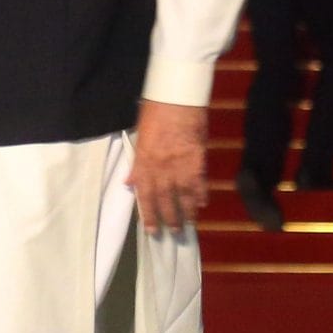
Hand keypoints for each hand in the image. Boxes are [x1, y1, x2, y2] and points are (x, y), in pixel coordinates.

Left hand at [128, 100, 209, 235]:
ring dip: (186, 212)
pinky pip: (199, 184)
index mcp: (144, 163)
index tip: (151, 230)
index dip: (148, 215)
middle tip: (173, 232)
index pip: (145, 195)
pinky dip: (201, 195)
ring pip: (183, 197)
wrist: (177, 99)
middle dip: (168, 218)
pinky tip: (202, 204)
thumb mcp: (139, 138)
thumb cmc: (155, 113)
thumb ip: (136, 164)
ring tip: (188, 224)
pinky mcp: (197, 161)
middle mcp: (161, 169)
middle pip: (165, 200)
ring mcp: (180, 167)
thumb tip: (129, 182)